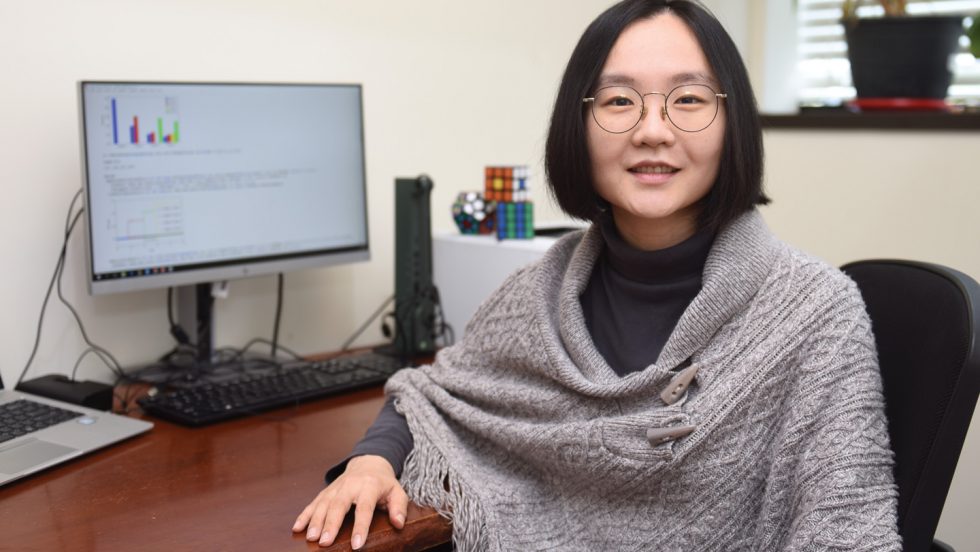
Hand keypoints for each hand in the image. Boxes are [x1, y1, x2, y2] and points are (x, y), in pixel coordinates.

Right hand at [292, 455, 407, 548]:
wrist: (368, 462)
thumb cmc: (384, 482)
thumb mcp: (397, 491)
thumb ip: (399, 507)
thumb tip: (399, 523)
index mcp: (369, 486)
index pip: (364, 508)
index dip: (360, 527)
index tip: (356, 544)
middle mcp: (350, 485)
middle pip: (339, 505)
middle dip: (331, 524)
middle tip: (325, 542)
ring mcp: (336, 487)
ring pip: (323, 504)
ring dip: (315, 521)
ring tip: (311, 538)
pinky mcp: (326, 491)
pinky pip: (313, 502)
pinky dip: (304, 515)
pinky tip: (297, 528)